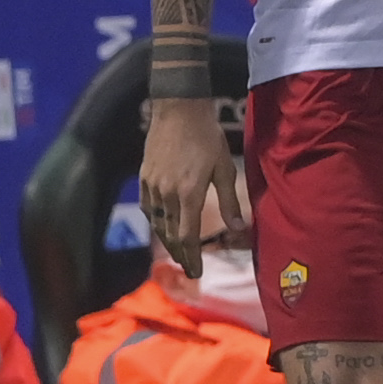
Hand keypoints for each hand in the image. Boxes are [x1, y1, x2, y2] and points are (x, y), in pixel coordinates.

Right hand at [140, 96, 248, 275]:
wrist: (178, 110)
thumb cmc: (207, 136)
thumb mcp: (224, 168)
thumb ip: (229, 201)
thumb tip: (238, 228)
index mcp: (189, 194)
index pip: (188, 237)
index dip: (192, 258)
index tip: (197, 273)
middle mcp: (167, 194)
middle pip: (171, 234)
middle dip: (181, 254)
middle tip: (189, 268)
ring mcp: (153, 186)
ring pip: (157, 224)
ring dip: (168, 241)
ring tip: (178, 252)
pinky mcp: (144, 177)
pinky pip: (147, 208)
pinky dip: (155, 222)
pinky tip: (162, 226)